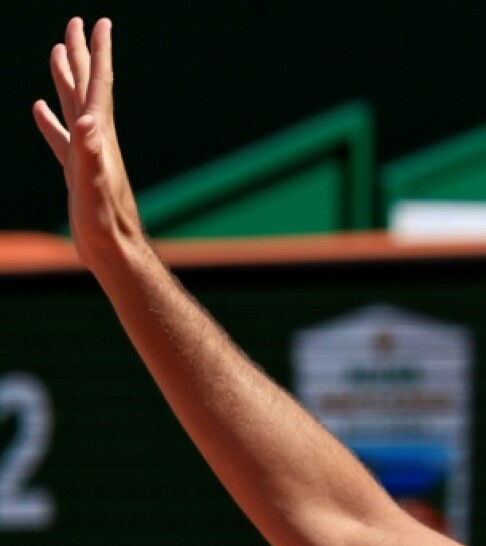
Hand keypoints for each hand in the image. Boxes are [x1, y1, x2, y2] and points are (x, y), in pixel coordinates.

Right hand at [32, 18, 142, 272]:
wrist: (113, 250)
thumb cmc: (104, 222)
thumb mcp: (94, 185)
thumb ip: (89, 153)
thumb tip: (87, 121)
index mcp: (100, 135)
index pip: (100, 83)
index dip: (99, 52)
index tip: (100, 22)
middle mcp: (96, 138)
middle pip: (87, 85)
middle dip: (81, 53)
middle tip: (75, 23)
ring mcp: (86, 153)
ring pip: (73, 104)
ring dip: (66, 77)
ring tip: (57, 52)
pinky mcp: (77, 170)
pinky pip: (61, 136)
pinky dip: (50, 119)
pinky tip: (40, 109)